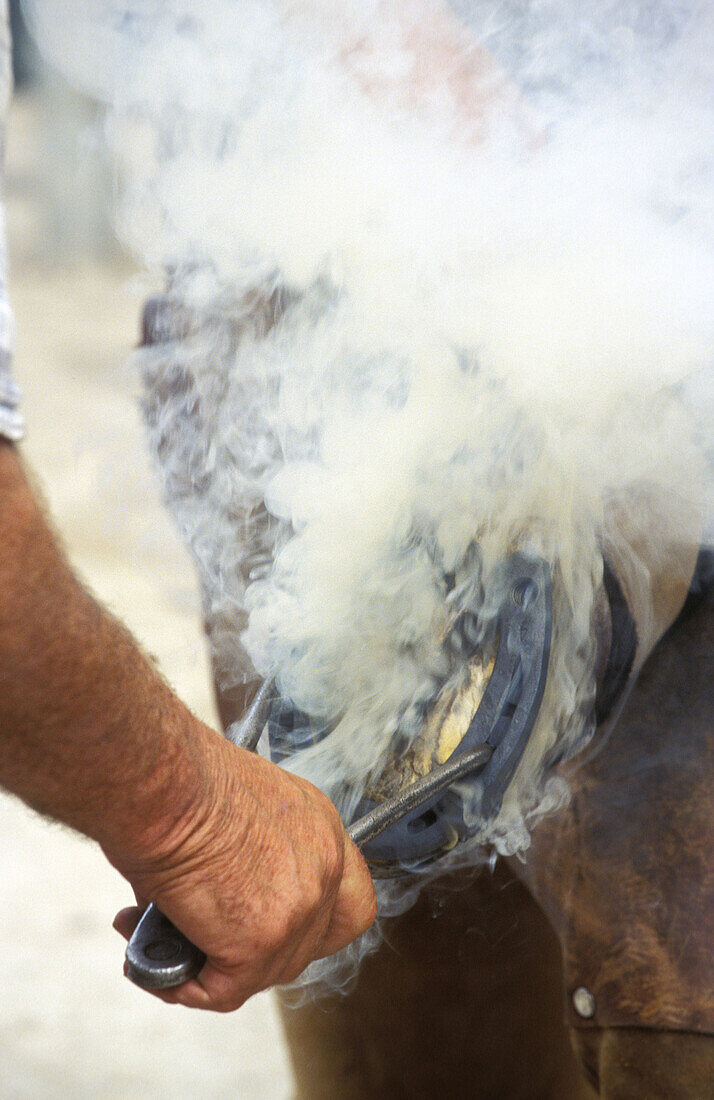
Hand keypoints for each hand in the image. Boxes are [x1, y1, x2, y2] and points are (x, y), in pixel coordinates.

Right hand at [110, 728, 376, 1010]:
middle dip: (248, 949)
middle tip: (196, 933)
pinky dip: (181, 984)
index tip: (271, 928)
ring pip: (262, 971)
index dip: (312, 925)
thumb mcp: (235, 808)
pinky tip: (148, 961)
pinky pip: (222, 990)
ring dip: (206, 964)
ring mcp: (300, 910)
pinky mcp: (262, 943)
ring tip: (150, 935)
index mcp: (322, 827)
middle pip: (306, 945)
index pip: (347, 900)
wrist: (164, 783)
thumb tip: (203, 901)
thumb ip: (244, 858)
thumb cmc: (181, 778)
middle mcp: (325, 867)